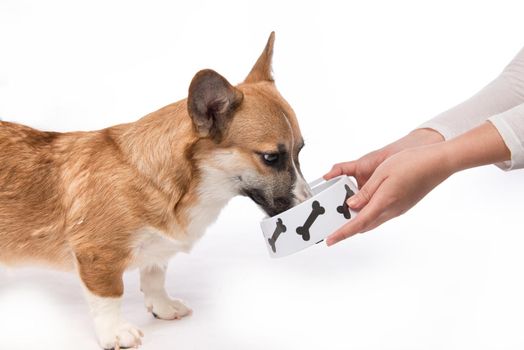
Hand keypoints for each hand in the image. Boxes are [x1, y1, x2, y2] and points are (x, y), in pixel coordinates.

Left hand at [326, 122, 509, 245]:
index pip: (358, 223)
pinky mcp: (402, 205)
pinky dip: (368, 212)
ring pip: (373, 220)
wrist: (439, 163)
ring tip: (343, 214)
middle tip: (332, 226)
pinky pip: (381, 214)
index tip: (329, 240)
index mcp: (384, 202)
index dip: (342, 233)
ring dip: (358, 220)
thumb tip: (352, 205)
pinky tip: (362, 204)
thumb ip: (366, 191)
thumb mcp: (382, 173)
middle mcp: (391, 210)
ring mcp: (398, 209)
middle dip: (347, 227)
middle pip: (364, 225)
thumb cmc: (411, 163)